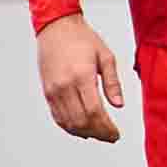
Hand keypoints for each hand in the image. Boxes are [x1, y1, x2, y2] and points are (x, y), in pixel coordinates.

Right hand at [37, 15, 123, 142]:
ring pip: (68, 122)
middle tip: (111, 137)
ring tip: (100, 134)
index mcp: (82, 76)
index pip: (94, 111)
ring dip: (85, 133)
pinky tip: (82, 129)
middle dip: (98, 133)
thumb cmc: (83, 40)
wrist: (57, 29)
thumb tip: (119, 105)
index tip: (116, 133)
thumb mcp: (106, 57)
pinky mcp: (47, 92)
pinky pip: (57, 116)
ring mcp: (53, 91)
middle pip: (81, 121)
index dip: (106, 127)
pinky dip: (70, 127)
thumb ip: (113, 83)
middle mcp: (64, 86)